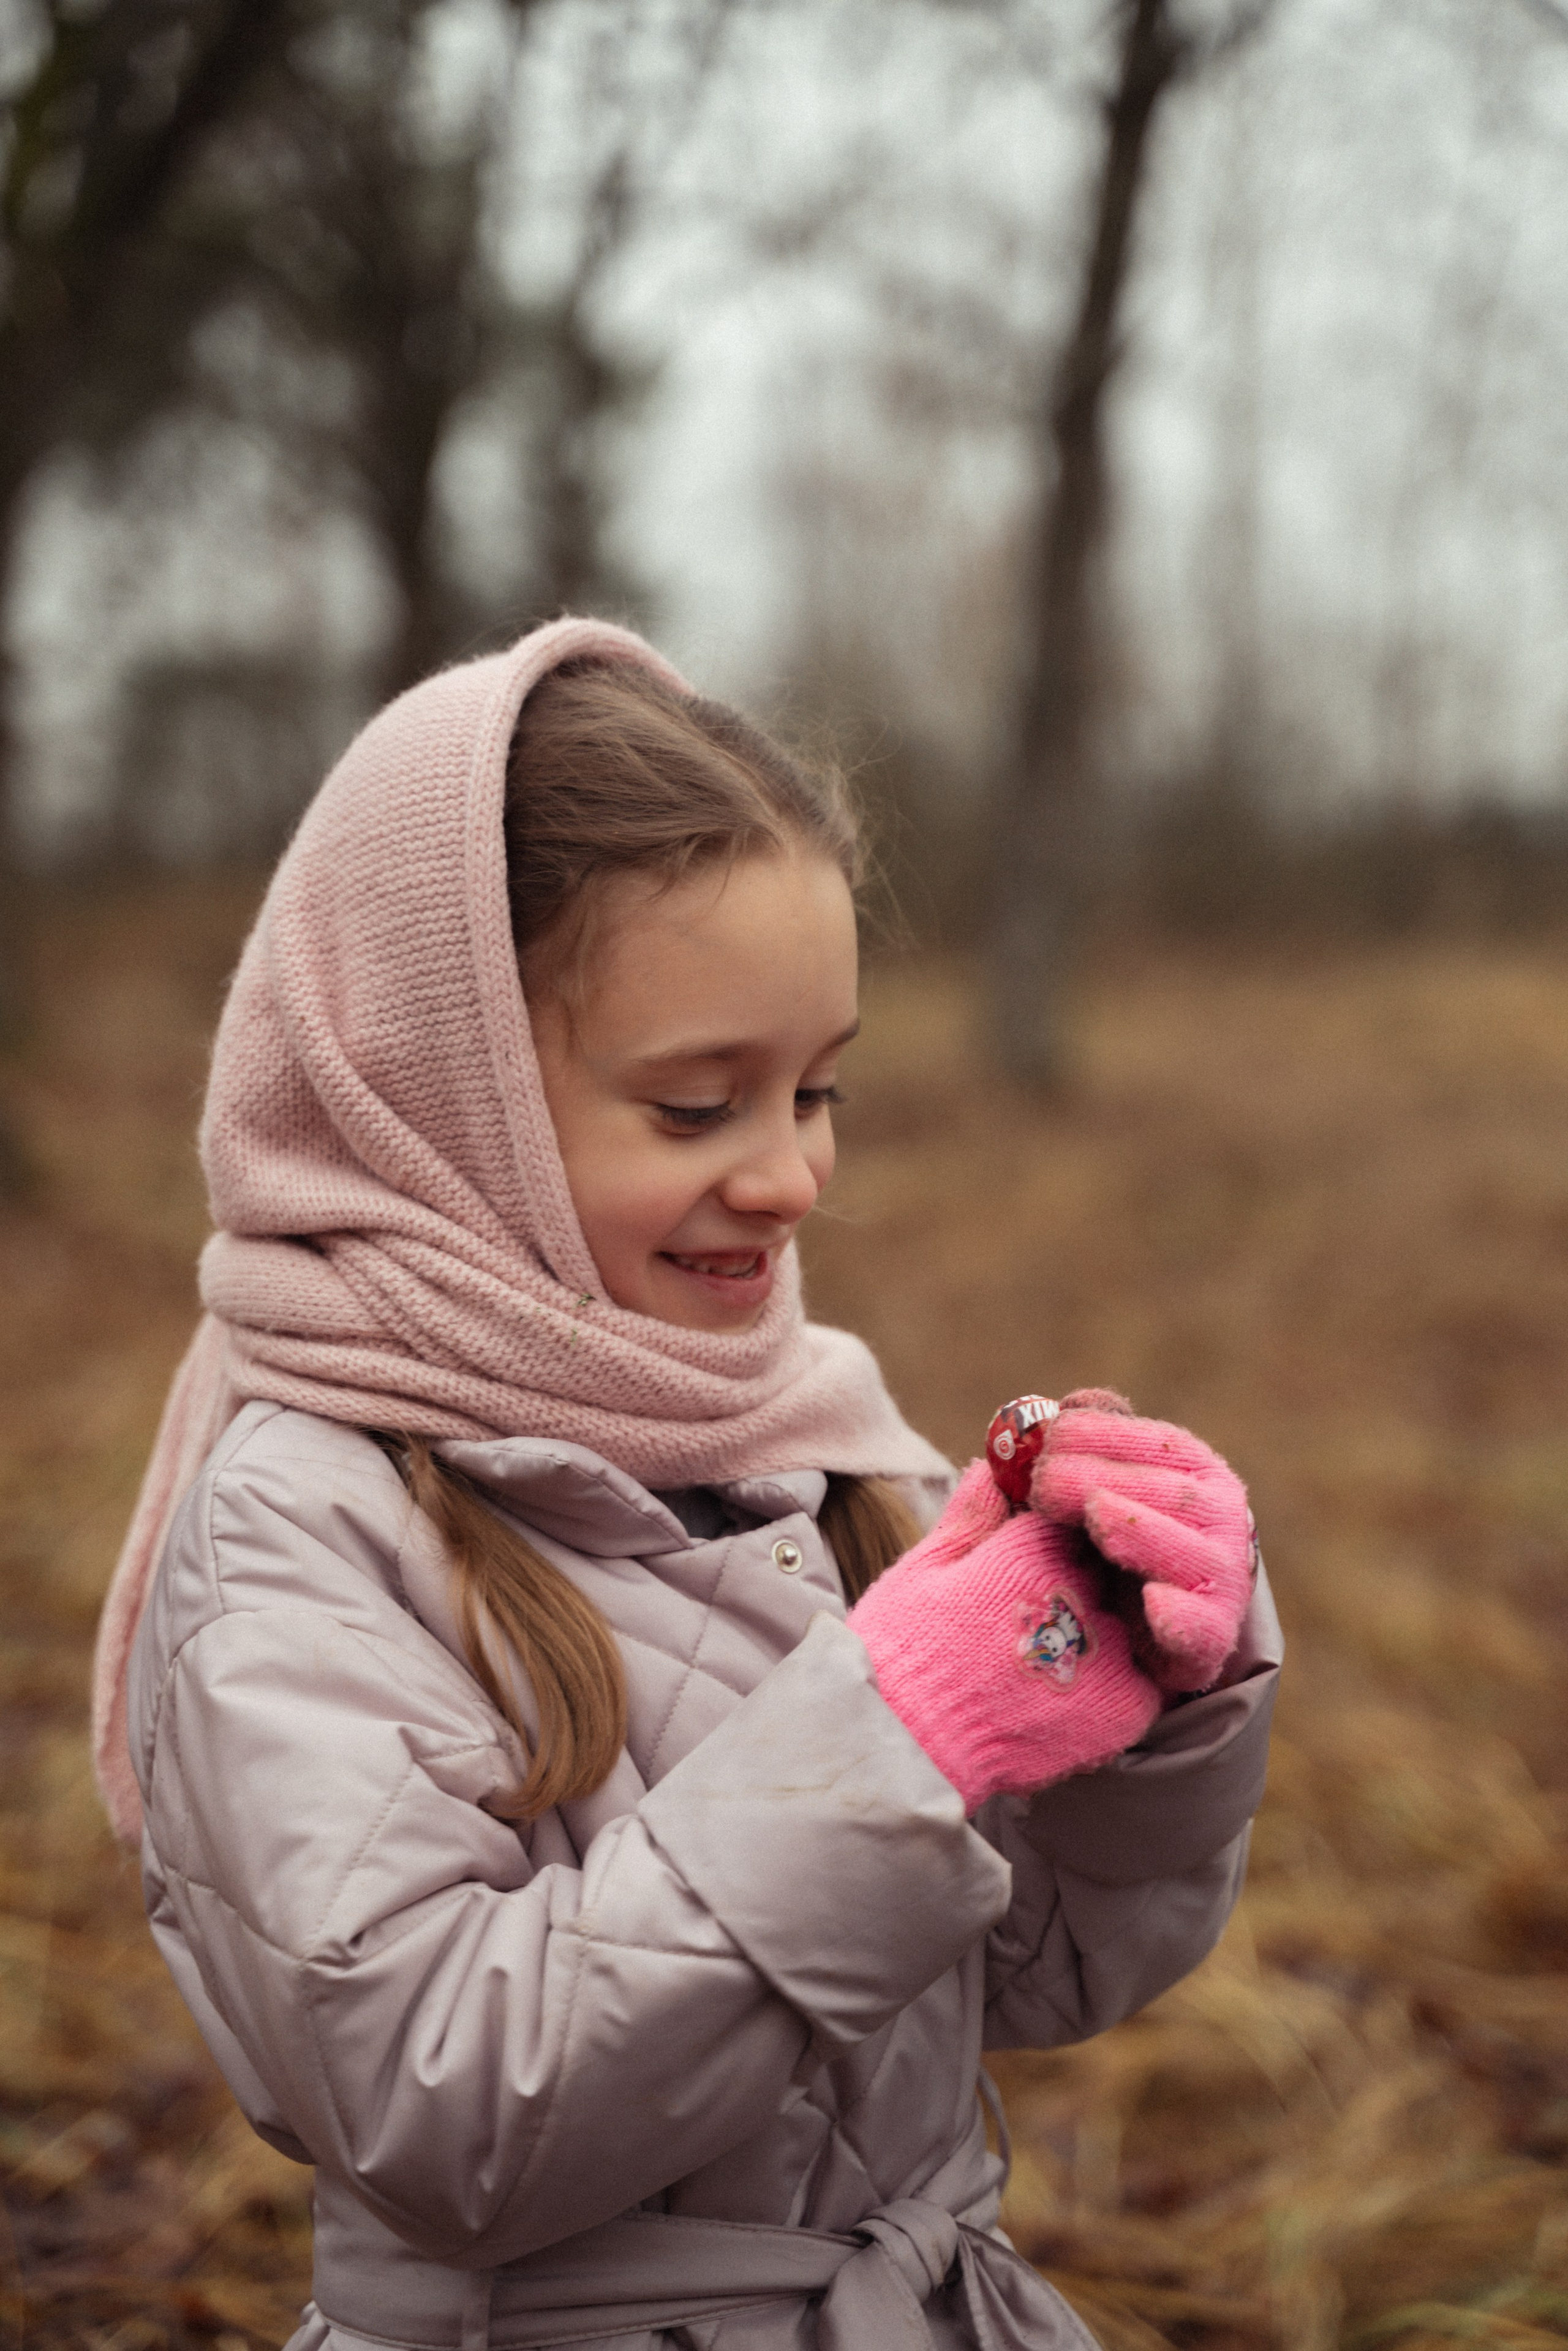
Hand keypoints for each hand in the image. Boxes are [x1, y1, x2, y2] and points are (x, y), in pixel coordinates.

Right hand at [846, 1502, 1160, 1812]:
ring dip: (1101, 1632)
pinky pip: (1142, 1680)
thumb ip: (972, 1516)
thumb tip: (992, 1469)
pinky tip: (1071, 1696)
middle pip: (1106, 1566)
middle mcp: (1083, 1590)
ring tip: (1048, 1662)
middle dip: (1081, 1581)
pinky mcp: (1126, 1707)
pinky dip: (1116, 1684)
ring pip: (1129, 1621)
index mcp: (1034, 1547)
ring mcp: (1109, 1650)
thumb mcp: (923, 1567)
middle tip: (1032, 1618)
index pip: (1073, 1515)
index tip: (1025, 1562)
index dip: (1049, 1536)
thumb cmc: (897, 1654)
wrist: (903, 1748)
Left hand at [1026, 1394, 1254, 1692]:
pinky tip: (1153, 1603)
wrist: (1141, 1635)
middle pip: (1171, 1494)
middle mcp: (1222, 1519)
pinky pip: (1202, 1628)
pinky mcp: (1212, 1639)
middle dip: (1106, 1480)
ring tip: (1097, 1516)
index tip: (1053, 1434)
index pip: (1160, 1445)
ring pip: (1188, 1552)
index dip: (1107, 1435)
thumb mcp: (1092, 1490)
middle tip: (1044, 1482)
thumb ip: (1079, 1450)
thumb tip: (1060, 1405)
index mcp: (1197, 1472)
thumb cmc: (1107, 1545)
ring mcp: (1223, 1580)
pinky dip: (1181, 1618)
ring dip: (1142, 1532)